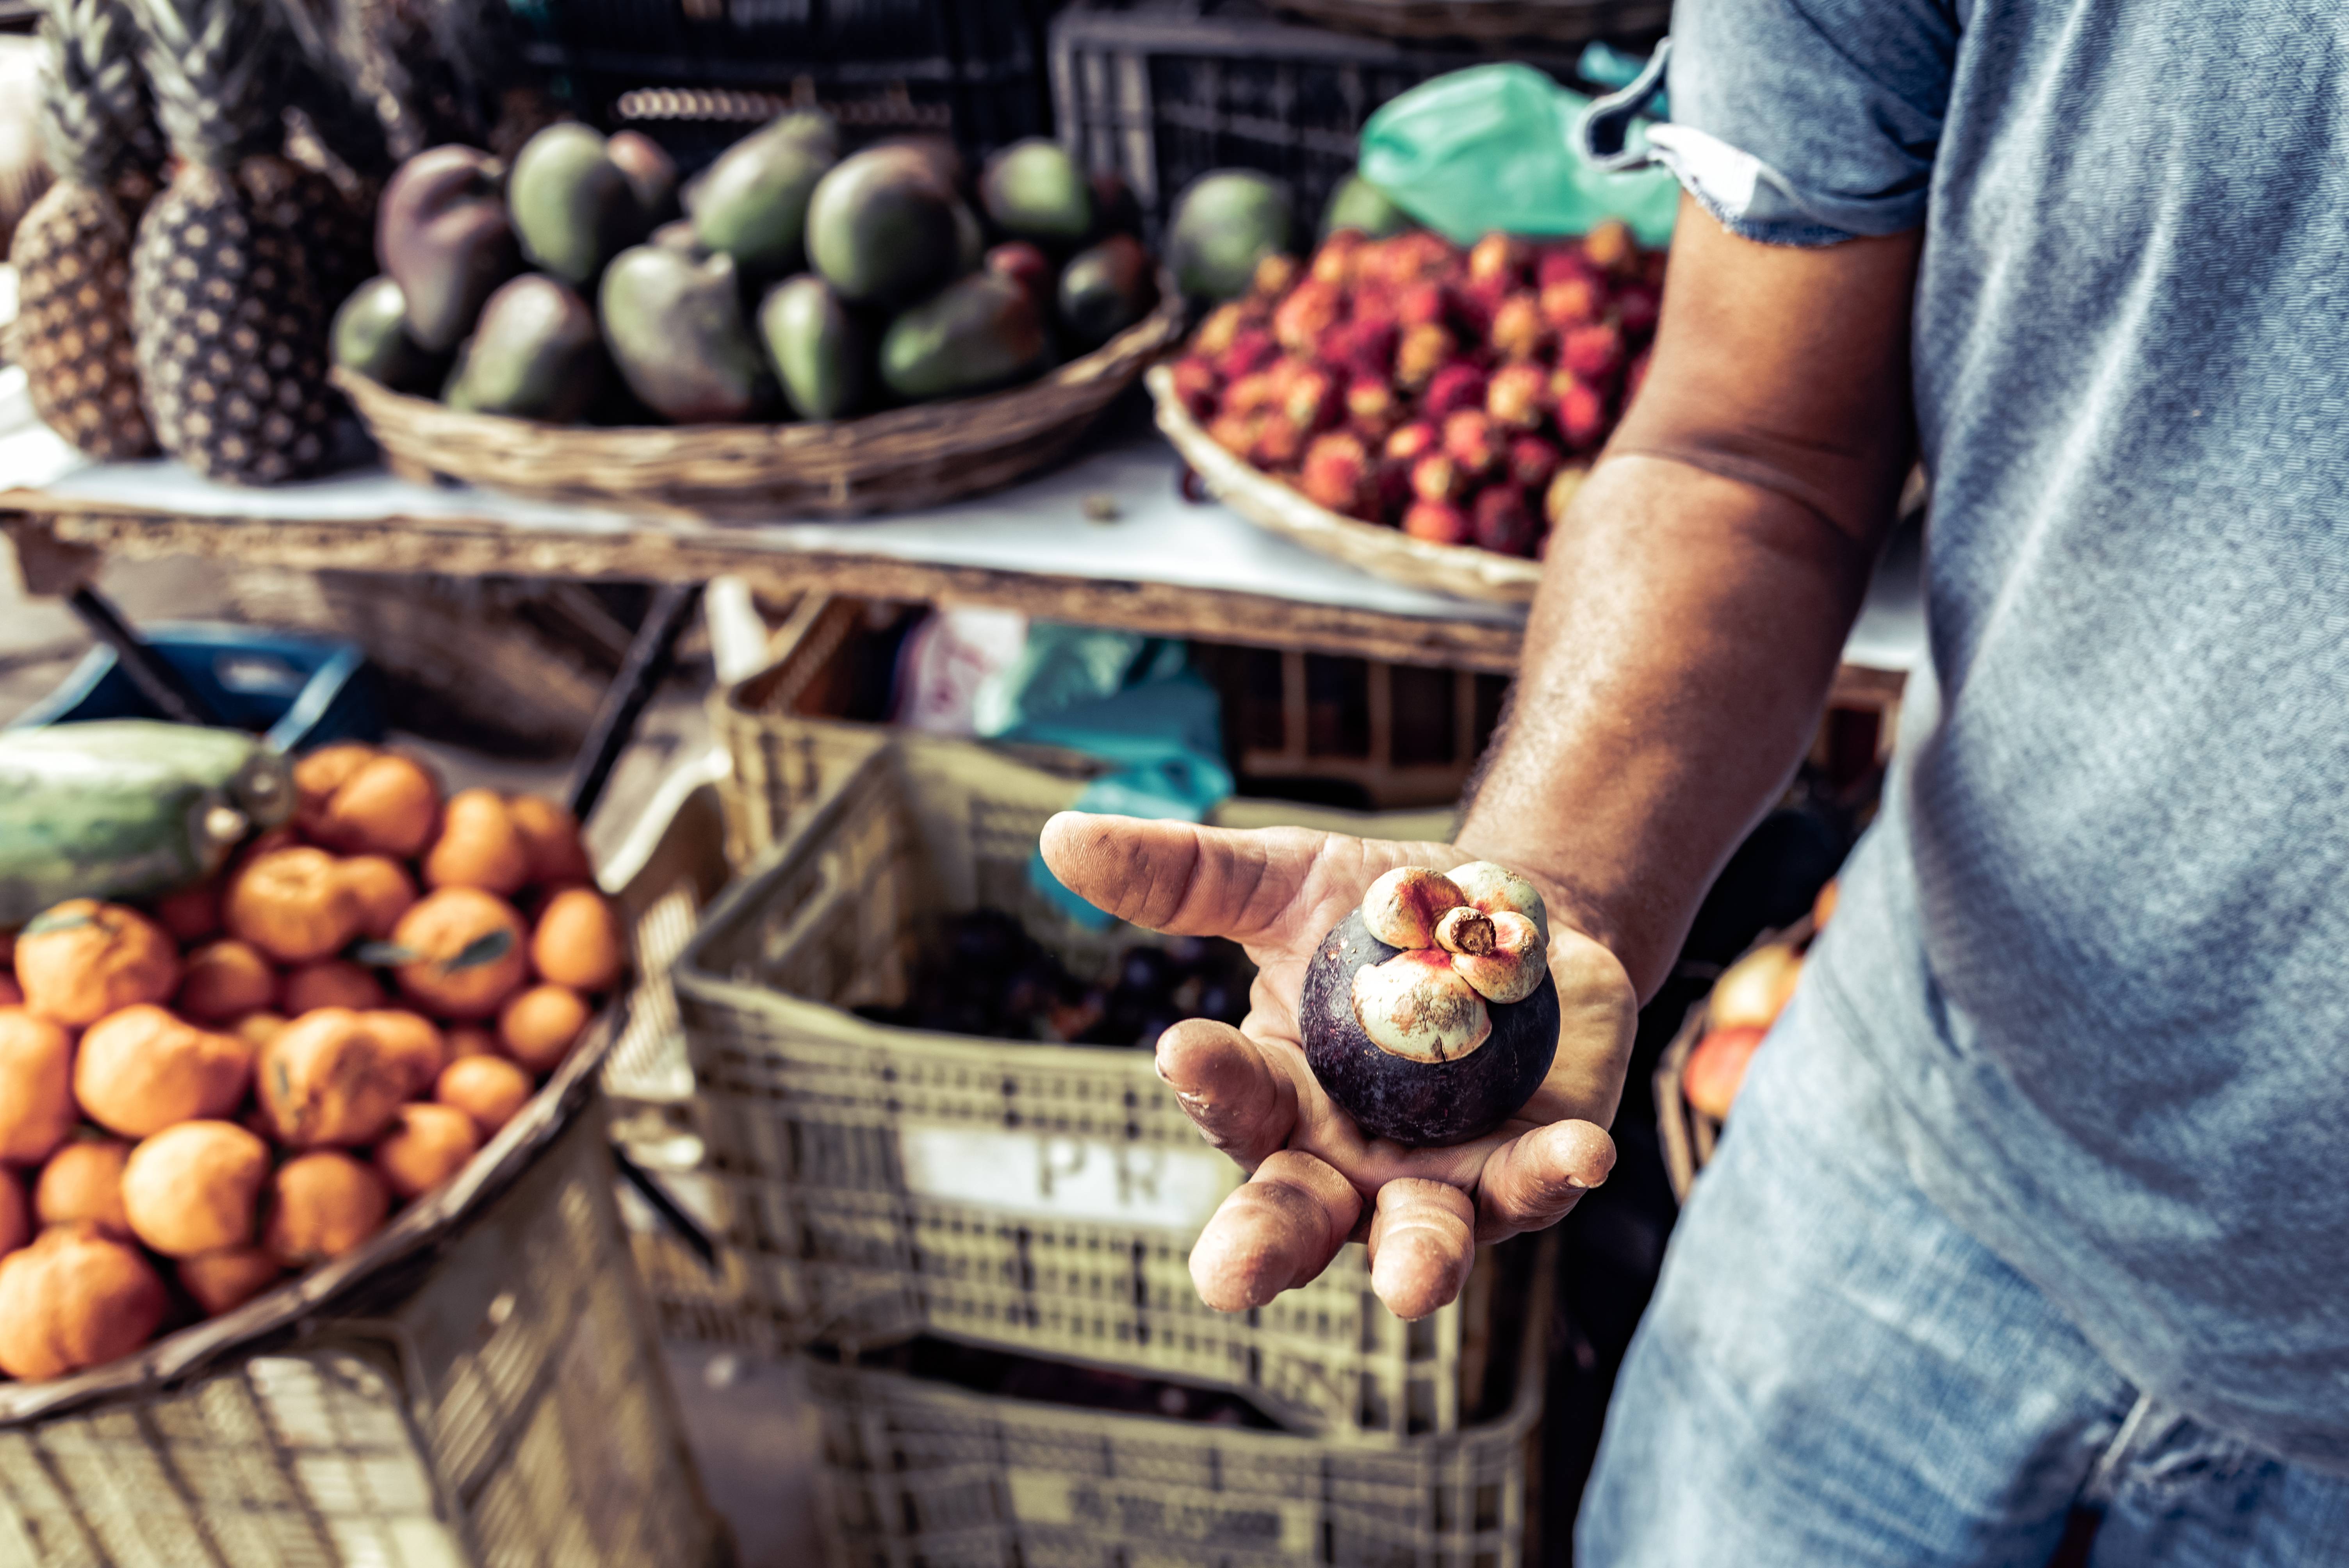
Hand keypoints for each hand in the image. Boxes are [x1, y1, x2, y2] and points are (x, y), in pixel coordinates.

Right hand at [1040, 812, 1635, 1320]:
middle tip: (1225, 1281)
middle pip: (1296, 1219)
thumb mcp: (1282, 880)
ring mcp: (1438, 1180)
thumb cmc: (1381, 913)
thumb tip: (1058, 838)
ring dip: (1416, 1261)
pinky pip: (1535, 1187)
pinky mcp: (1527, 1169)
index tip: (1181, 1049)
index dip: (1206, 1082)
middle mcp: (1344, 1162)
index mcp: (1273, 1101)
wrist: (1519, 914)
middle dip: (1261, 1250)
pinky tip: (1581, 1154)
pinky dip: (1555, 1175)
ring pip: (1418, 1238)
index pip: (1230, 1103)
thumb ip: (1182, 877)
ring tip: (1410, 1283)